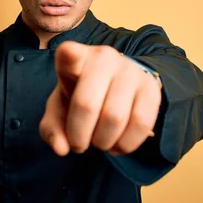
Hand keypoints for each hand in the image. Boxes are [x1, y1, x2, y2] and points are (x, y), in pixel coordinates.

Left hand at [40, 41, 161, 156]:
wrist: (114, 87)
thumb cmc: (80, 97)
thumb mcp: (59, 110)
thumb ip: (52, 129)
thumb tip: (62, 148)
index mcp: (75, 58)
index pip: (70, 53)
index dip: (69, 55)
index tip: (70, 54)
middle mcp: (103, 57)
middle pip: (87, 104)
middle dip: (79, 135)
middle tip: (79, 145)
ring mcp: (130, 70)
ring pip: (115, 117)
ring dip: (103, 142)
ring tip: (99, 143)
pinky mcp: (151, 87)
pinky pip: (141, 123)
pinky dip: (126, 144)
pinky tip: (117, 145)